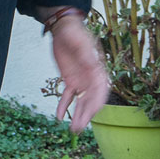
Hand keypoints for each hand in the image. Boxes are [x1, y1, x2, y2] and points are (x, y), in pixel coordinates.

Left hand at [50, 14, 109, 131]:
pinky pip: (68, 96)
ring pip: (80, 102)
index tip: (91, 115)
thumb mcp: (80, 42)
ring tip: (72, 130)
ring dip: (77, 115)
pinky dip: (64, 106)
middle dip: (86, 115)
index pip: (100, 91)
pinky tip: (59, 116)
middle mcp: (91, 78)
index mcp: (98, 70)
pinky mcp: (70, 80)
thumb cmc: (74, 33)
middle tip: (78, 129)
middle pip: (90, 101)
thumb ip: (86, 55)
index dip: (96, 104)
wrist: (62, 28)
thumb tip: (92, 66)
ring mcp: (81, 81)